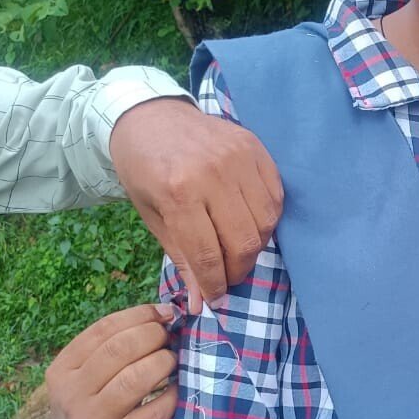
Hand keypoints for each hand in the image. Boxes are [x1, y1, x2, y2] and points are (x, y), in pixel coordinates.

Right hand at [47, 303, 177, 418]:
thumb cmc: (89, 412)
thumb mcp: (83, 380)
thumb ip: (111, 350)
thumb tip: (160, 316)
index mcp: (63, 370)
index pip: (103, 330)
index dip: (139, 315)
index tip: (163, 312)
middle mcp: (72, 394)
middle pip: (120, 350)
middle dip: (153, 336)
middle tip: (170, 338)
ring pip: (135, 378)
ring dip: (163, 363)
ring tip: (172, 361)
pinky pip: (154, 411)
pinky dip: (172, 396)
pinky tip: (176, 390)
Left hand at [109, 98, 282, 313]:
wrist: (149, 116)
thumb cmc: (144, 170)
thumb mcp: (152, 217)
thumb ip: (181, 257)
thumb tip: (203, 301)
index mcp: (178, 192)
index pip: (207, 253)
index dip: (214, 284)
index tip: (215, 298)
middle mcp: (213, 174)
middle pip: (244, 241)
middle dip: (237, 270)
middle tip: (228, 276)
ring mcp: (238, 158)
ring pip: (266, 222)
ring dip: (255, 247)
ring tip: (238, 250)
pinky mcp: (255, 148)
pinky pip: (275, 196)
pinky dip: (267, 218)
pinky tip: (249, 223)